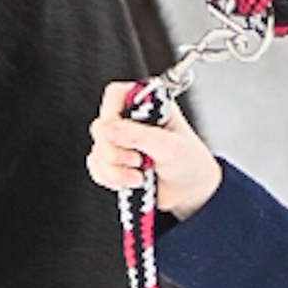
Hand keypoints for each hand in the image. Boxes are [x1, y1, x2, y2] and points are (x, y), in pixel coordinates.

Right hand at [86, 79, 223, 218]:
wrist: (190, 192)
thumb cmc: (190, 162)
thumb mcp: (169, 147)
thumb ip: (139, 135)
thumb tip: (108, 128)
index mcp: (148, 104)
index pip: (115, 95)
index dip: (112, 115)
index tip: (123, 134)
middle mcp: (130, 120)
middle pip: (100, 127)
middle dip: (116, 152)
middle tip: (139, 159)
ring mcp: (120, 142)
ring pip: (97, 151)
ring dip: (117, 170)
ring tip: (141, 174)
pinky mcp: (114, 162)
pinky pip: (97, 168)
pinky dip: (113, 179)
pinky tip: (132, 181)